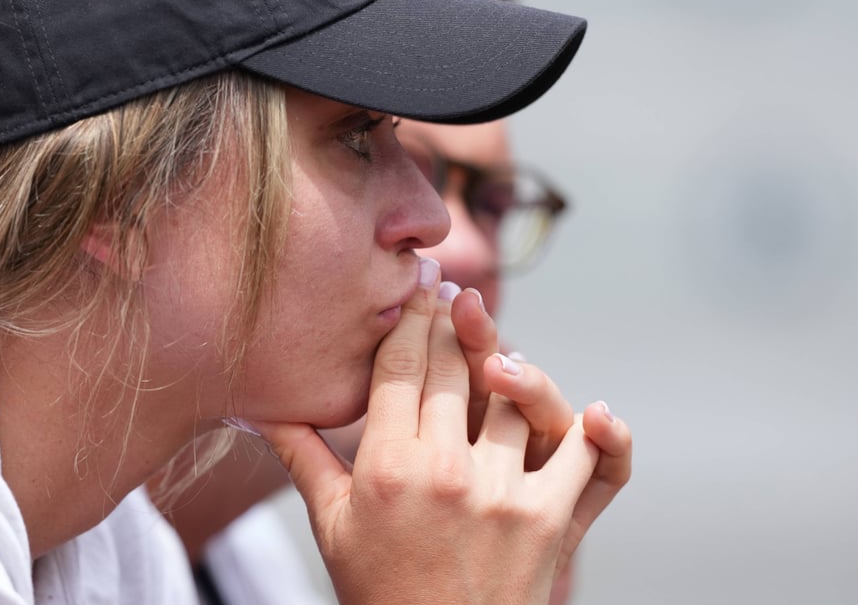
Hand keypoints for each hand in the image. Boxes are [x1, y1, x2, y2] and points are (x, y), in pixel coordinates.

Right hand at [258, 258, 602, 604]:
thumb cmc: (381, 591)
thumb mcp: (334, 527)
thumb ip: (303, 459)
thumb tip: (263, 408)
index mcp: (384, 466)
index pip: (400, 363)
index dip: (413, 317)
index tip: (422, 285)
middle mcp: (441, 469)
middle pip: (454, 365)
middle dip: (455, 322)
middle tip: (457, 295)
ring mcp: (499, 491)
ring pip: (515, 395)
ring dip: (512, 370)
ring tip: (500, 359)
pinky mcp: (547, 517)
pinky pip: (582, 452)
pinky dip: (594, 430)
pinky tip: (589, 414)